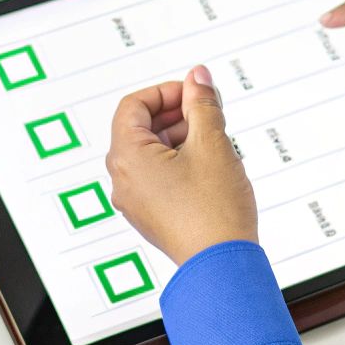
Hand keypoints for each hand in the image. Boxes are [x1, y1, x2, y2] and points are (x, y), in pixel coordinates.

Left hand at [105, 65, 258, 265]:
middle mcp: (123, 180)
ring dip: (181, 138)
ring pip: (151, 154)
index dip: (166, 92)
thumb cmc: (214, 211)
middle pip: (141, 129)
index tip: (194, 93)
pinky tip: (209, 166)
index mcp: (127, 158)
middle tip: (209, 112)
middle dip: (176, 114)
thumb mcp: (212, 143)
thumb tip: (197, 78)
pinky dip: (179, 162)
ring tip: (215, 140)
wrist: (222, 266)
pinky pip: (158, 177)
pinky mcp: (151, 216)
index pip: (134, 106)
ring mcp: (135, 202)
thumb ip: (202, 104)